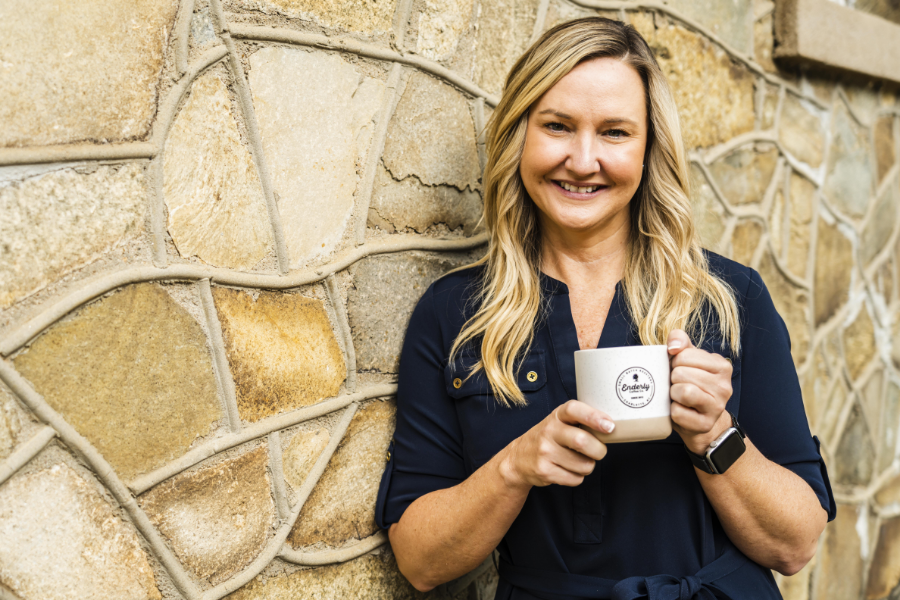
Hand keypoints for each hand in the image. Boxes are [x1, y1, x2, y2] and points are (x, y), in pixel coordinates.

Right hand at [499, 400, 612, 489]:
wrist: (518, 458)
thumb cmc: (548, 438)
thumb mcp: (559, 422)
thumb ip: (581, 422)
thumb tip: (613, 429)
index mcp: (557, 415)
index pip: (574, 410)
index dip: (594, 416)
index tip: (610, 426)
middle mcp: (549, 431)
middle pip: (582, 441)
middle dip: (598, 450)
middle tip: (598, 451)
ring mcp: (545, 452)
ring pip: (584, 465)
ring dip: (588, 466)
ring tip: (577, 461)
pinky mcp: (544, 471)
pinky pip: (575, 479)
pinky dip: (577, 477)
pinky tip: (566, 470)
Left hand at [667, 329, 733, 454]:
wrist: (698, 419)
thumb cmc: (690, 383)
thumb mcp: (688, 359)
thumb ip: (680, 342)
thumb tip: (673, 345)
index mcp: (722, 366)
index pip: (684, 355)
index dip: (674, 362)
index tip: (680, 370)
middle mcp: (724, 386)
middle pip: (681, 373)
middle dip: (672, 379)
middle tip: (678, 385)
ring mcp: (717, 407)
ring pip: (682, 392)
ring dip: (672, 394)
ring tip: (678, 396)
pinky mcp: (705, 424)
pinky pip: (678, 413)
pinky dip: (672, 411)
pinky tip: (680, 409)